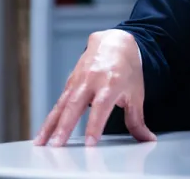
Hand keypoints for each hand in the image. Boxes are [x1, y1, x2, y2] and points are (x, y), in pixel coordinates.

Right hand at [33, 29, 156, 146]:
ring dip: (50, 125)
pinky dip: (50, 119)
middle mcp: (93, 80)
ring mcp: (79, 80)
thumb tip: (147, 140)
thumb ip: (137, 120)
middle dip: (65, 126)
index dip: (95, 124)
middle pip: (76, 104)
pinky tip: (41, 134)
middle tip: (57, 146)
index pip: (102, 106)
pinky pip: (58, 102)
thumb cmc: (127, 69)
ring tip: (41, 144)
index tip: (90, 143)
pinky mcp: (70, 82)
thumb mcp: (136, 93)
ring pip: (62, 104)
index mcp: (112, 82)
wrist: (115, 42)